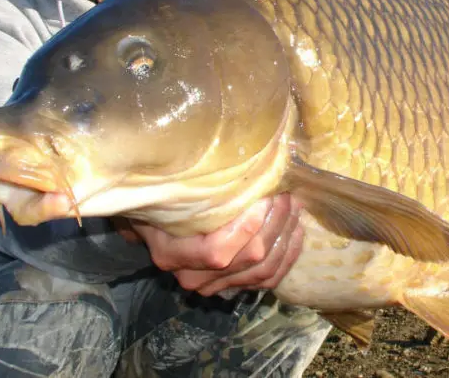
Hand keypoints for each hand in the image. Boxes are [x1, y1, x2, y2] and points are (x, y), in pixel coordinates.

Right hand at [115, 194, 303, 296]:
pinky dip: (287, 256)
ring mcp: (212, 286)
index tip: (267, 195)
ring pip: (263, 271)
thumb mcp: (165, 187)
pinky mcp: (231, 287)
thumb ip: (190, 184)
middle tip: (288, 194)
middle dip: (276, 223)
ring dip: (286, 237)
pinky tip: (295, 231)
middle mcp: (192, 275)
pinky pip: (268, 280)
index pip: (218, 251)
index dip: (249, 226)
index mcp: (171, 252)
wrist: (153, 223)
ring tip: (294, 208)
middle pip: (249, 259)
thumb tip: (228, 160)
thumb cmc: (161, 197)